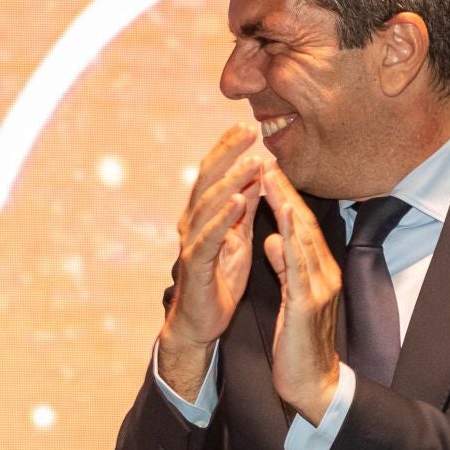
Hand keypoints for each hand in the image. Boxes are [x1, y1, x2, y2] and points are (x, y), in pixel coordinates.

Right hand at [157, 126, 264, 397]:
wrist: (200, 323)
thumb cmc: (219, 280)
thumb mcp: (238, 237)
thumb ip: (245, 207)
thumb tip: (258, 174)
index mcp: (203, 215)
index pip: (214, 174)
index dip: (228, 149)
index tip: (247, 126)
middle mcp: (192, 223)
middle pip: (207, 180)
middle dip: (228, 154)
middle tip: (249, 130)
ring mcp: (191, 243)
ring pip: (209, 204)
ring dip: (231, 180)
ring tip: (252, 161)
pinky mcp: (196, 265)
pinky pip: (209, 237)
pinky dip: (224, 217)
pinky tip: (239, 200)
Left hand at [261, 161, 342, 423]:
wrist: (313, 385)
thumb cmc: (298, 344)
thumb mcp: (291, 298)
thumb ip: (285, 267)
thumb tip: (274, 239)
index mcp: (317, 272)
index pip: (300, 226)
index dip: (285, 197)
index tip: (269, 170)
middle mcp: (323, 274)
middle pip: (303, 224)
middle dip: (285, 191)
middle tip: (269, 159)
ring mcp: (319, 288)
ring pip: (303, 238)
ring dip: (286, 205)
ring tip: (271, 178)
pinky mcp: (308, 305)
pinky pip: (298, 267)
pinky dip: (289, 242)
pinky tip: (279, 223)